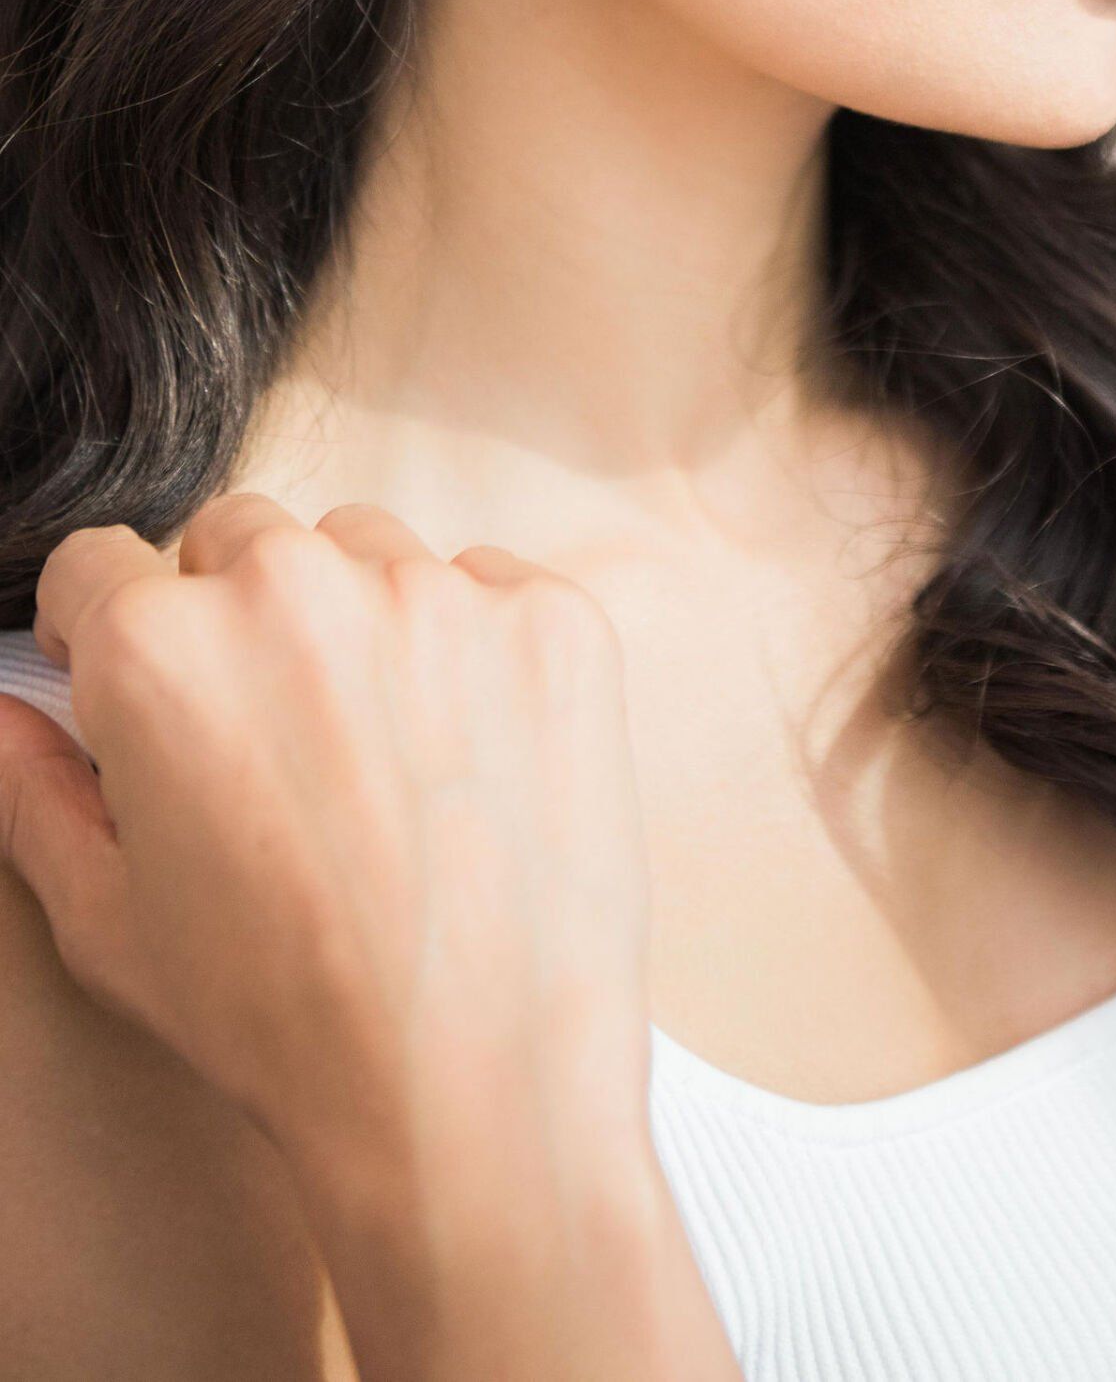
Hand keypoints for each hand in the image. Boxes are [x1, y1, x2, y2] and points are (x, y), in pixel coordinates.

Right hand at [0, 492, 657, 1198]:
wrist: (474, 1083)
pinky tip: (469, 756)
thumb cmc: (285, 1017)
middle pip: (236, 542)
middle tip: (271, 739)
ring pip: (364, 550)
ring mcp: (437, 593)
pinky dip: (474, 646)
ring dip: (355, 617)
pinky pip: (488, 586)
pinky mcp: (550, 617)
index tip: (140, 688)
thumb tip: (6, 717)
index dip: (105, 636)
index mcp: (163, 648)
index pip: (98, 568)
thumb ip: (36, 792)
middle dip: (234, 616)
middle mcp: (295, 588)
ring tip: (378, 754)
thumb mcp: (110, 920)